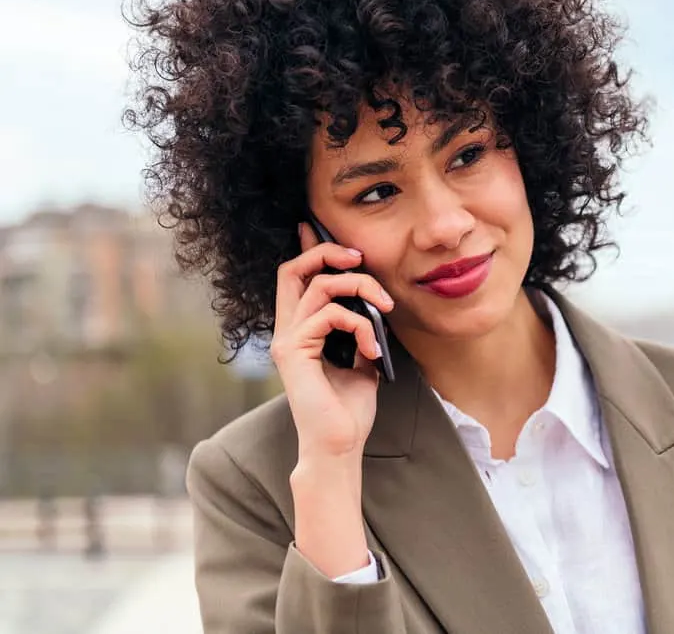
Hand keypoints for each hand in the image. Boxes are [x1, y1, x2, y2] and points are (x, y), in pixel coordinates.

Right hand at [269, 223, 394, 461]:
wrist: (339, 447)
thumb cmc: (348, 411)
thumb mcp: (362, 362)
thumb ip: (360, 332)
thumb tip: (373, 308)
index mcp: (300, 331)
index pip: (296, 278)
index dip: (309, 249)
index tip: (318, 226)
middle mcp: (287, 331)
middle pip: (292, 269)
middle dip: (327, 252)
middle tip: (360, 258)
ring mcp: (287, 341)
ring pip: (320, 285)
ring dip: (361, 289)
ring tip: (384, 310)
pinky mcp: (294, 352)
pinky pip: (329, 315)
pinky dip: (359, 324)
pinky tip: (372, 349)